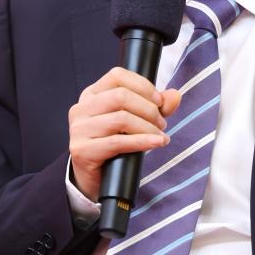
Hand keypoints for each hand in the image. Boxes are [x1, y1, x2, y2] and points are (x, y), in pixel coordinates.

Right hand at [68, 67, 180, 201]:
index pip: (117, 76)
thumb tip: (175, 95)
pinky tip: (157, 143)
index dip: (143, 86)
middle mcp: (81, 108)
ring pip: (121, 119)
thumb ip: (155, 107)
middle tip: (162, 123)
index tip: (159, 101)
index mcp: (91, 95)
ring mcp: (79, 129)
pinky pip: (118, 142)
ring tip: (159, 136)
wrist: (94, 179)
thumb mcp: (136, 121)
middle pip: (121, 96)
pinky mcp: (82, 150)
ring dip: (148, 127)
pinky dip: (143, 141)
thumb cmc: (114, 146)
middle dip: (149, 109)